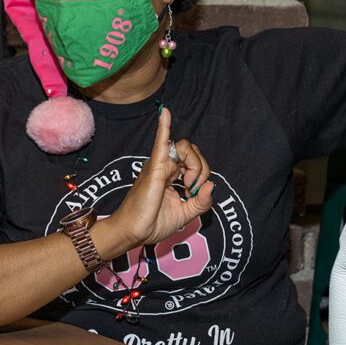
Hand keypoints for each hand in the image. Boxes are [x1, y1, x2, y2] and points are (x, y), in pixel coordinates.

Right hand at [108, 107, 214, 250]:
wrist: (133, 232)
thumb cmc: (153, 222)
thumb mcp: (186, 214)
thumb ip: (202, 201)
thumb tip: (212, 185)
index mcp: (173, 175)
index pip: (197, 162)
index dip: (203, 176)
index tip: (196, 194)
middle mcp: (167, 167)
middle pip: (193, 153)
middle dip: (202, 169)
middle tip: (192, 188)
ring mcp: (160, 165)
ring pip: (186, 149)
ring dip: (196, 166)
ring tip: (187, 185)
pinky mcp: (155, 168)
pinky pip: (161, 143)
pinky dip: (164, 127)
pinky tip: (165, 112)